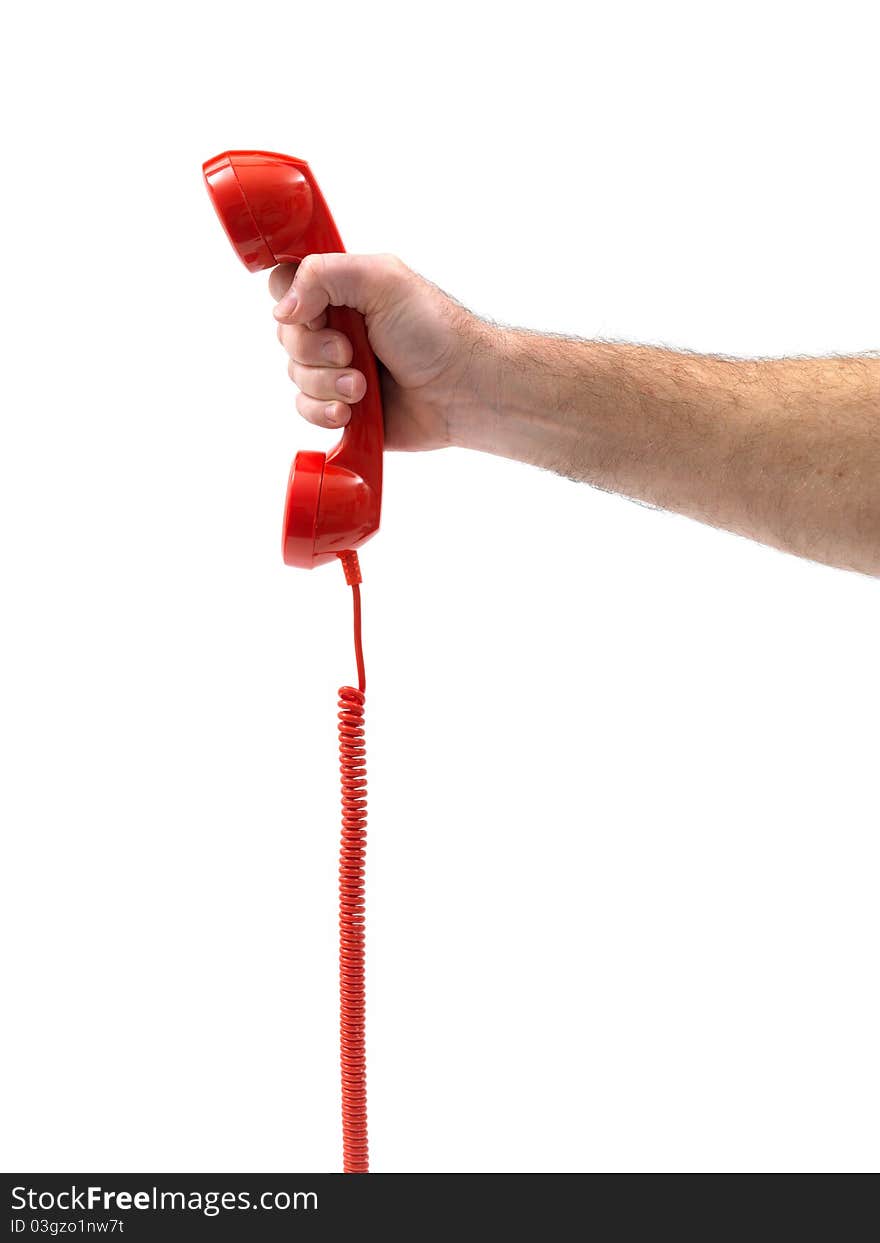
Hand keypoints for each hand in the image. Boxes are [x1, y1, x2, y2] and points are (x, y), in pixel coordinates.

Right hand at [270, 254, 489, 450]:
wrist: (462, 391)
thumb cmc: (434, 331)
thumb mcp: (380, 280)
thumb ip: (322, 275)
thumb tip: (282, 310)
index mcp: (341, 290)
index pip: (285, 286)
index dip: (292, 303)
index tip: (315, 314)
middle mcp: (336, 327)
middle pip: (286, 336)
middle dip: (315, 350)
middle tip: (351, 352)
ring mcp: (337, 369)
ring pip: (295, 376)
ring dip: (327, 384)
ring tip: (363, 387)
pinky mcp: (342, 406)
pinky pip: (306, 410)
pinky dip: (324, 412)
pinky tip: (350, 412)